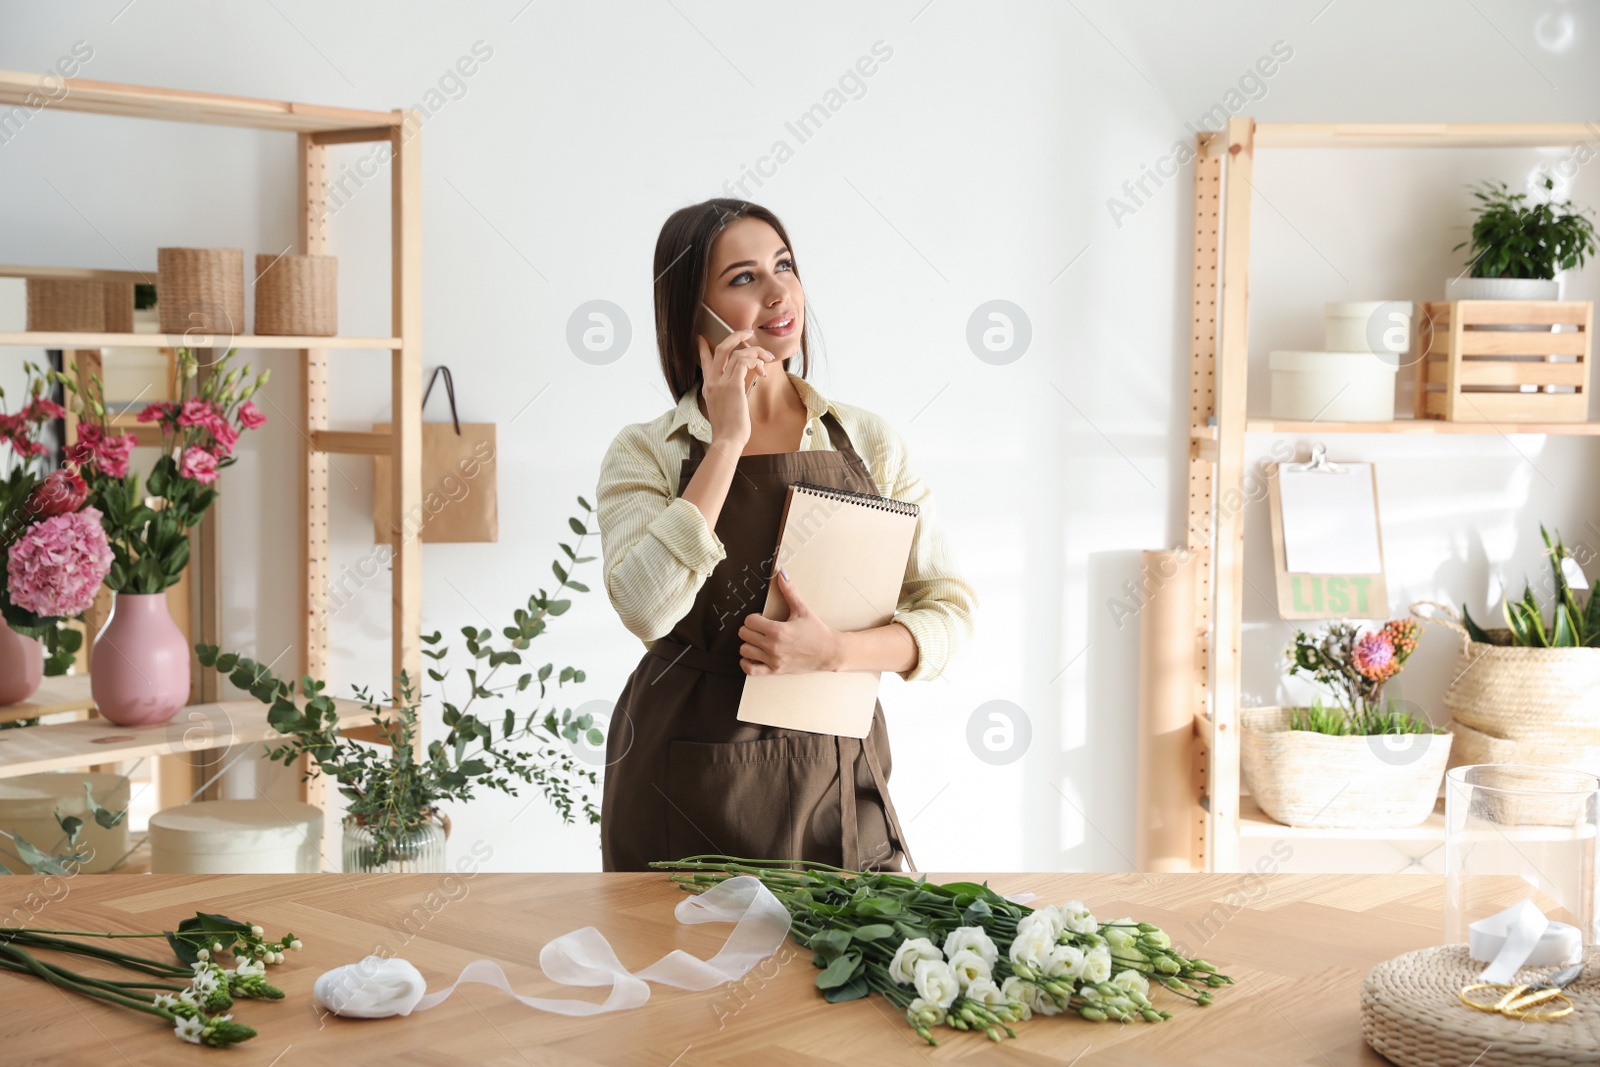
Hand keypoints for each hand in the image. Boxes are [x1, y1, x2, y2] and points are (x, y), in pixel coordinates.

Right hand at [697, 328, 776, 445]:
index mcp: (709, 387)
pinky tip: (762, 369)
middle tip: (747, 332)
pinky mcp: (732, 385)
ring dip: (755, 351)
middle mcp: (712, 382)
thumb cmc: (729, 430)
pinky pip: (743, 361)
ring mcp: (720, 382)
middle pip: (720, 348)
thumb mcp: (725, 409)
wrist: (727, 440)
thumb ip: (729, 395)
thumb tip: (741, 388)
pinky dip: (755, 360)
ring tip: (767, 358)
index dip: (704, 348)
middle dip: (735, 336)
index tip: (703, 338)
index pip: (704, 361)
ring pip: (736, 352)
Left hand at [739, 568, 838, 674]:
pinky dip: (747, 663)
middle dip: (749, 629)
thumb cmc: (816, 630)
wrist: (828, 652)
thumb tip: (781, 573)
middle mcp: (773, 646)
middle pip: (744, 634)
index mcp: (778, 630)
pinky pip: (750, 670)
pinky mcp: (775, 670)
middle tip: (760, 628)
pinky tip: (754, 655)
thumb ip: (789, 591)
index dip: (753, 617)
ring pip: (744, 651)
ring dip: (748, 644)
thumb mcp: (802, 609)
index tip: (761, 618)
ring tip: (758, 641)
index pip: (749, 621)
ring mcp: (773, 660)